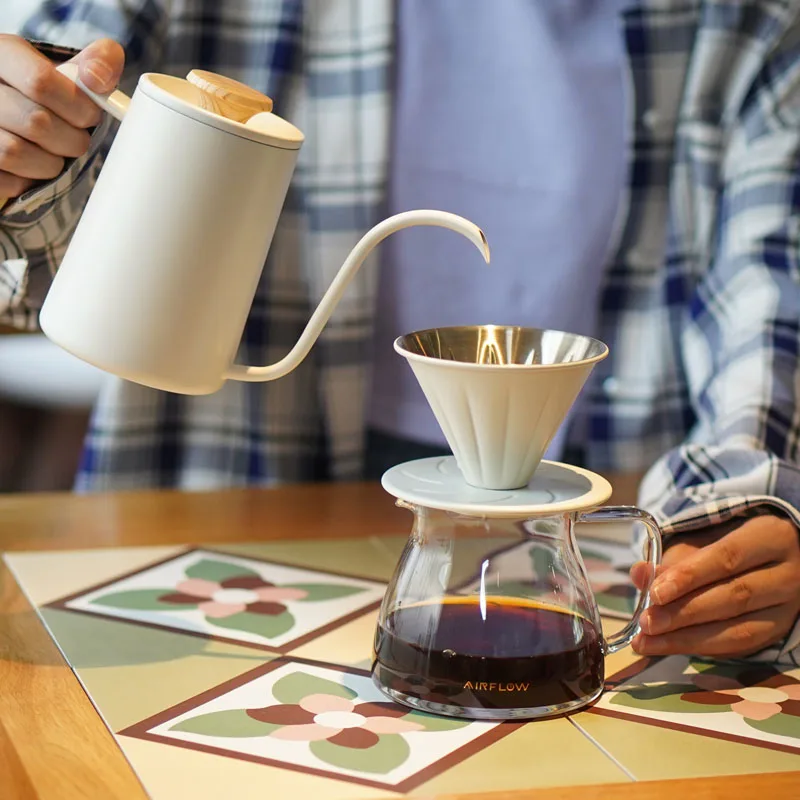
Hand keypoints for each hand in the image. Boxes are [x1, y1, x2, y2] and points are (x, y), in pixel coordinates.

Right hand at [0, 35, 124, 198]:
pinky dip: (28, 181)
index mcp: (3, 54)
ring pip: (16, 152)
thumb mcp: (70, 71)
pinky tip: (32, 166)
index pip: (41, 81)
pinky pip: (6, 180)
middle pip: (35, 122)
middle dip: (71, 139)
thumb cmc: (50, 95)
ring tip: (54, 153)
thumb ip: (99, 62)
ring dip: (50, 162)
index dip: (78, 106)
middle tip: (76, 139)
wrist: (16, 115)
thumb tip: (97, 78)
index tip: (91, 116)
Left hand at [629, 514, 799, 657]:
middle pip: (734, 597)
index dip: (689, 576)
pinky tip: (671, 648)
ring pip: (740, 630)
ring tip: (648, 642)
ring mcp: (789, 608)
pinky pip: (741, 647)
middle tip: (646, 623)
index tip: (655, 593)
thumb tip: (640, 574)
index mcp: (770, 537)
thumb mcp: (705, 540)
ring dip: (687, 639)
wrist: (774, 558)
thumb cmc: (732, 543)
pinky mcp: (780, 632)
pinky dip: (703, 649)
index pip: (727, 557)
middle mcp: (788, 574)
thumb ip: (674, 558)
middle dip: (684, 613)